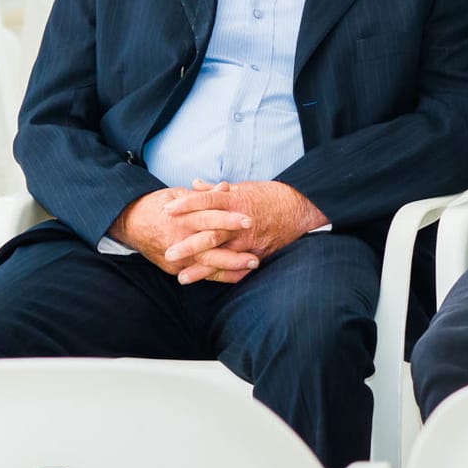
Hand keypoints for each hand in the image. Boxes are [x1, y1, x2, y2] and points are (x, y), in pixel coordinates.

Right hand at [109, 185, 257, 280]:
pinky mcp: (175, 268)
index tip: (249, 220)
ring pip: (207, 263)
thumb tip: (226, 187)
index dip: (229, 219)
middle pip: (209, 244)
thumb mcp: (178, 194)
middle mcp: (178, 238)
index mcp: (180, 217)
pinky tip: (240, 276)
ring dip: (232, 266)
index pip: (208, 217)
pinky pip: (201, 275)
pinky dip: (221, 276)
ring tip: (253, 264)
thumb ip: (204, 195)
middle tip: (256, 253)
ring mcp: (176, 256)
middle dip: (234, 250)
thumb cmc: (158, 205)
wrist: (129, 223)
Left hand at [160, 180, 327, 284]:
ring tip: (181, 277)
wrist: (301, 208)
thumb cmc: (271, 196)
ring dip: (201, 267)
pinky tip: (208, 283)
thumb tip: (194, 184)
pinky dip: (222, 275)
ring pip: (221, 254)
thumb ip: (216, 190)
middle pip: (209, 233)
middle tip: (167, 252)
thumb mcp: (243, 187)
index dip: (186, 205)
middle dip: (188, 245)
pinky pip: (237, 266)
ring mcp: (249, 239)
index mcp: (235, 201)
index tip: (166, 210)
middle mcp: (239, 221)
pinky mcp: (257, 252)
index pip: (205, 201)